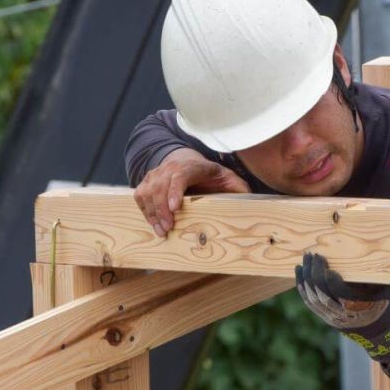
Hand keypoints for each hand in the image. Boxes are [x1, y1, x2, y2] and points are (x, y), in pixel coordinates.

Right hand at [134, 148, 249, 236]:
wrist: (186, 159)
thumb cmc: (209, 173)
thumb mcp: (227, 177)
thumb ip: (239, 188)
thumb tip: (249, 201)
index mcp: (193, 166)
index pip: (180, 176)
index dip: (175, 191)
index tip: (175, 208)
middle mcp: (171, 167)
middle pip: (161, 187)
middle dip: (162, 209)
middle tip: (167, 228)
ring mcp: (157, 173)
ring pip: (148, 191)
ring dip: (152, 212)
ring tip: (161, 230)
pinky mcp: (148, 181)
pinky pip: (140, 195)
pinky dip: (144, 210)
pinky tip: (152, 223)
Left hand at [295, 253, 389, 364]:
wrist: (386, 334)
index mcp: (361, 305)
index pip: (337, 291)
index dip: (328, 277)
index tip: (325, 259)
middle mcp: (344, 314)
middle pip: (321, 293)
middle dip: (314, 272)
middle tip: (313, 253)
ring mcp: (334, 318)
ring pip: (312, 298)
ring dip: (306, 278)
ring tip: (304, 260)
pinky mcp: (328, 318)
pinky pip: (310, 303)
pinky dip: (303, 288)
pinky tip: (300, 273)